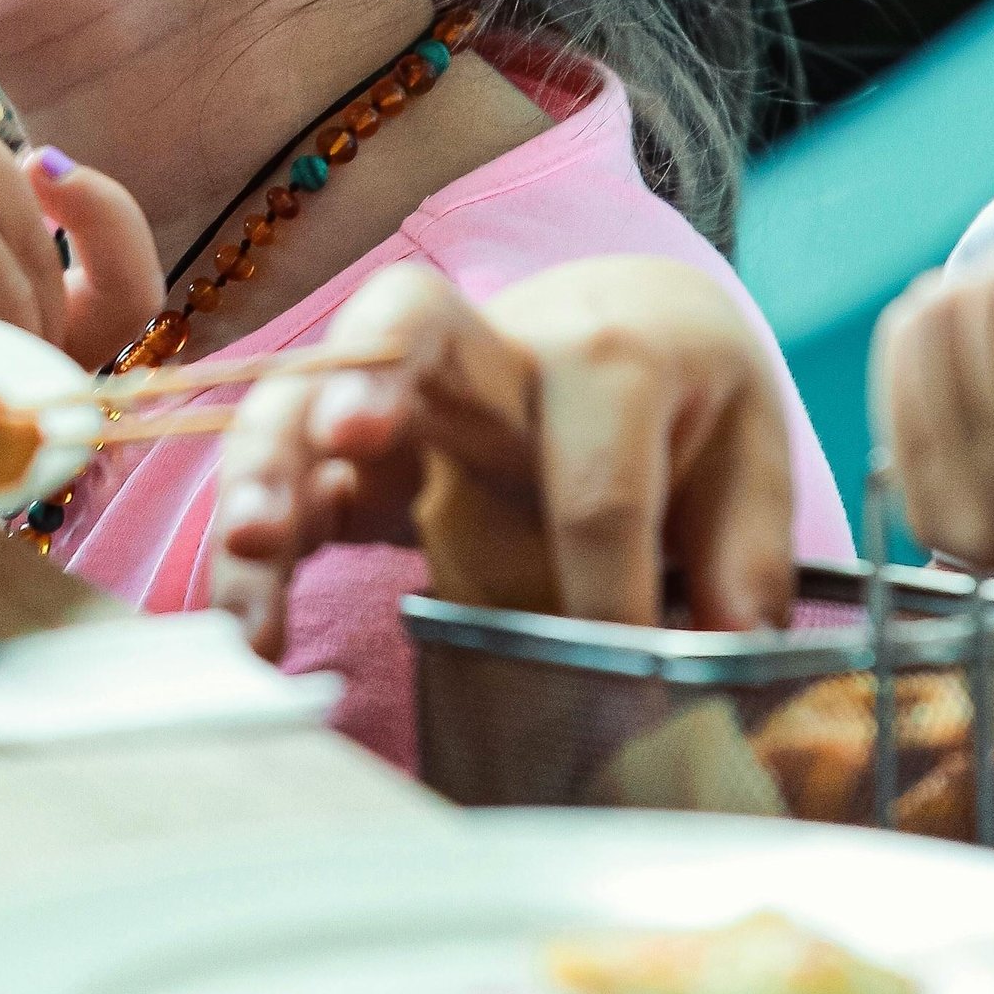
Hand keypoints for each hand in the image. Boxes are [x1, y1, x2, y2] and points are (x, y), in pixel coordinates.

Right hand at [207, 256, 797, 660]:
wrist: (624, 323)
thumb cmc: (685, 399)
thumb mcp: (747, 454)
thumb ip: (745, 552)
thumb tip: (729, 649)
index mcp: (607, 359)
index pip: (599, 477)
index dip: (609, 582)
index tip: (620, 670)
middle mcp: (488, 355)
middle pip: (410, 323)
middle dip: (372, 375)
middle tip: (351, 436)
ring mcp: (400, 396)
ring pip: (307, 395)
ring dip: (269, 466)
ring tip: (253, 552)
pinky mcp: (346, 448)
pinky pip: (280, 483)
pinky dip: (247, 552)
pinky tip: (246, 632)